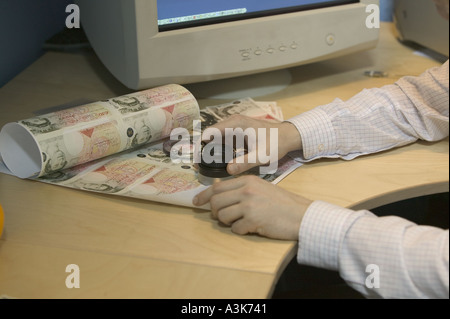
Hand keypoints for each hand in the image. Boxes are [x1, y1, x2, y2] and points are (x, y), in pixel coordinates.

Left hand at [193, 175, 312, 239]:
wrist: (301, 214)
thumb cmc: (282, 203)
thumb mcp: (261, 188)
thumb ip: (241, 188)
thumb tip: (219, 192)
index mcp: (247, 180)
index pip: (217, 186)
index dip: (204, 195)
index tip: (196, 202)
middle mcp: (246, 190)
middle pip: (216, 201)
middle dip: (214, 212)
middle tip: (221, 217)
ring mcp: (249, 205)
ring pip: (222, 216)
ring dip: (227, 222)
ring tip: (240, 222)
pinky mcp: (253, 220)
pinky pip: (235, 229)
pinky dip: (240, 231)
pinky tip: (252, 227)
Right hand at [202, 114, 301, 174]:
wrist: (286, 136)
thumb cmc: (276, 143)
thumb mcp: (262, 155)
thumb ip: (245, 162)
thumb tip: (228, 170)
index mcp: (236, 124)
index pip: (210, 132)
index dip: (201, 146)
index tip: (197, 161)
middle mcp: (231, 122)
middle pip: (209, 135)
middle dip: (202, 150)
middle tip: (198, 167)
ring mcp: (233, 127)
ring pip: (214, 138)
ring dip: (208, 150)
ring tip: (203, 166)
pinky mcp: (235, 133)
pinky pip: (221, 140)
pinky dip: (216, 150)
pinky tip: (215, 162)